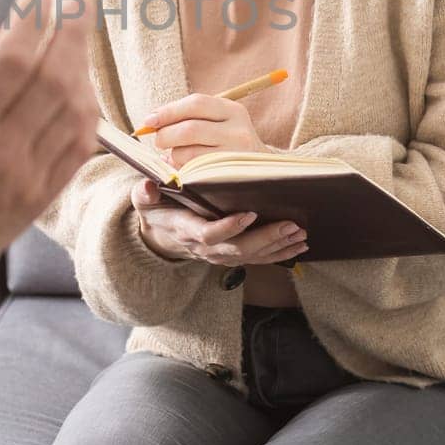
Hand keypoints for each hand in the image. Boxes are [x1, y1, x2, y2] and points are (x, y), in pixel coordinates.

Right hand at [0, 0, 97, 247]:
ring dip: (81, 70)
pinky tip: (82, 91)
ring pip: (72, 113)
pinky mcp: (41, 197)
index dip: (31, 24)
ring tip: (78, 40)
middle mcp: (1, 150)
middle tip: (77, 2)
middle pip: (53, 79)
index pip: (11, 63)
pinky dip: (87, 115)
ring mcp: (27, 176)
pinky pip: (78, 150)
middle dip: (70, 34)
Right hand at [130, 179, 307, 265]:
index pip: (208, 234)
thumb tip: (148, 185)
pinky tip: (299, 245)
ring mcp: (220, 255)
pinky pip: (258, 259)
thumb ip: (144, 193)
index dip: (228, 227)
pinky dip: (280, 254)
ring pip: (251, 256)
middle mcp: (205, 249)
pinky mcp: (232, 256)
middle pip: (237, 249)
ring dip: (278, 246)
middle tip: (291, 225)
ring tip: (301, 233)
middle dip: (265, 238)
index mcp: (186, 231)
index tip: (249, 214)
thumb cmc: (157, 211)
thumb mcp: (144, 201)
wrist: (161, 236)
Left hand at [137, 94, 265, 168]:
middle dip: (165, 135)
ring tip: (175, 155)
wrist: (261, 170)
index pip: (195, 103)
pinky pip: (193, 172)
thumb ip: (189, 117)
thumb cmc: (227, 142)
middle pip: (189, 129)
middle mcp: (238, 130)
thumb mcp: (218, 122)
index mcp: (233, 110)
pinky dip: (181, 169)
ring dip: (173, 155)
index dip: (168, 111)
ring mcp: (236, 155)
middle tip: (158, 141)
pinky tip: (183, 167)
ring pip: (188, 153)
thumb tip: (151, 122)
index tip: (149, 120)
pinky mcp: (228, 176)